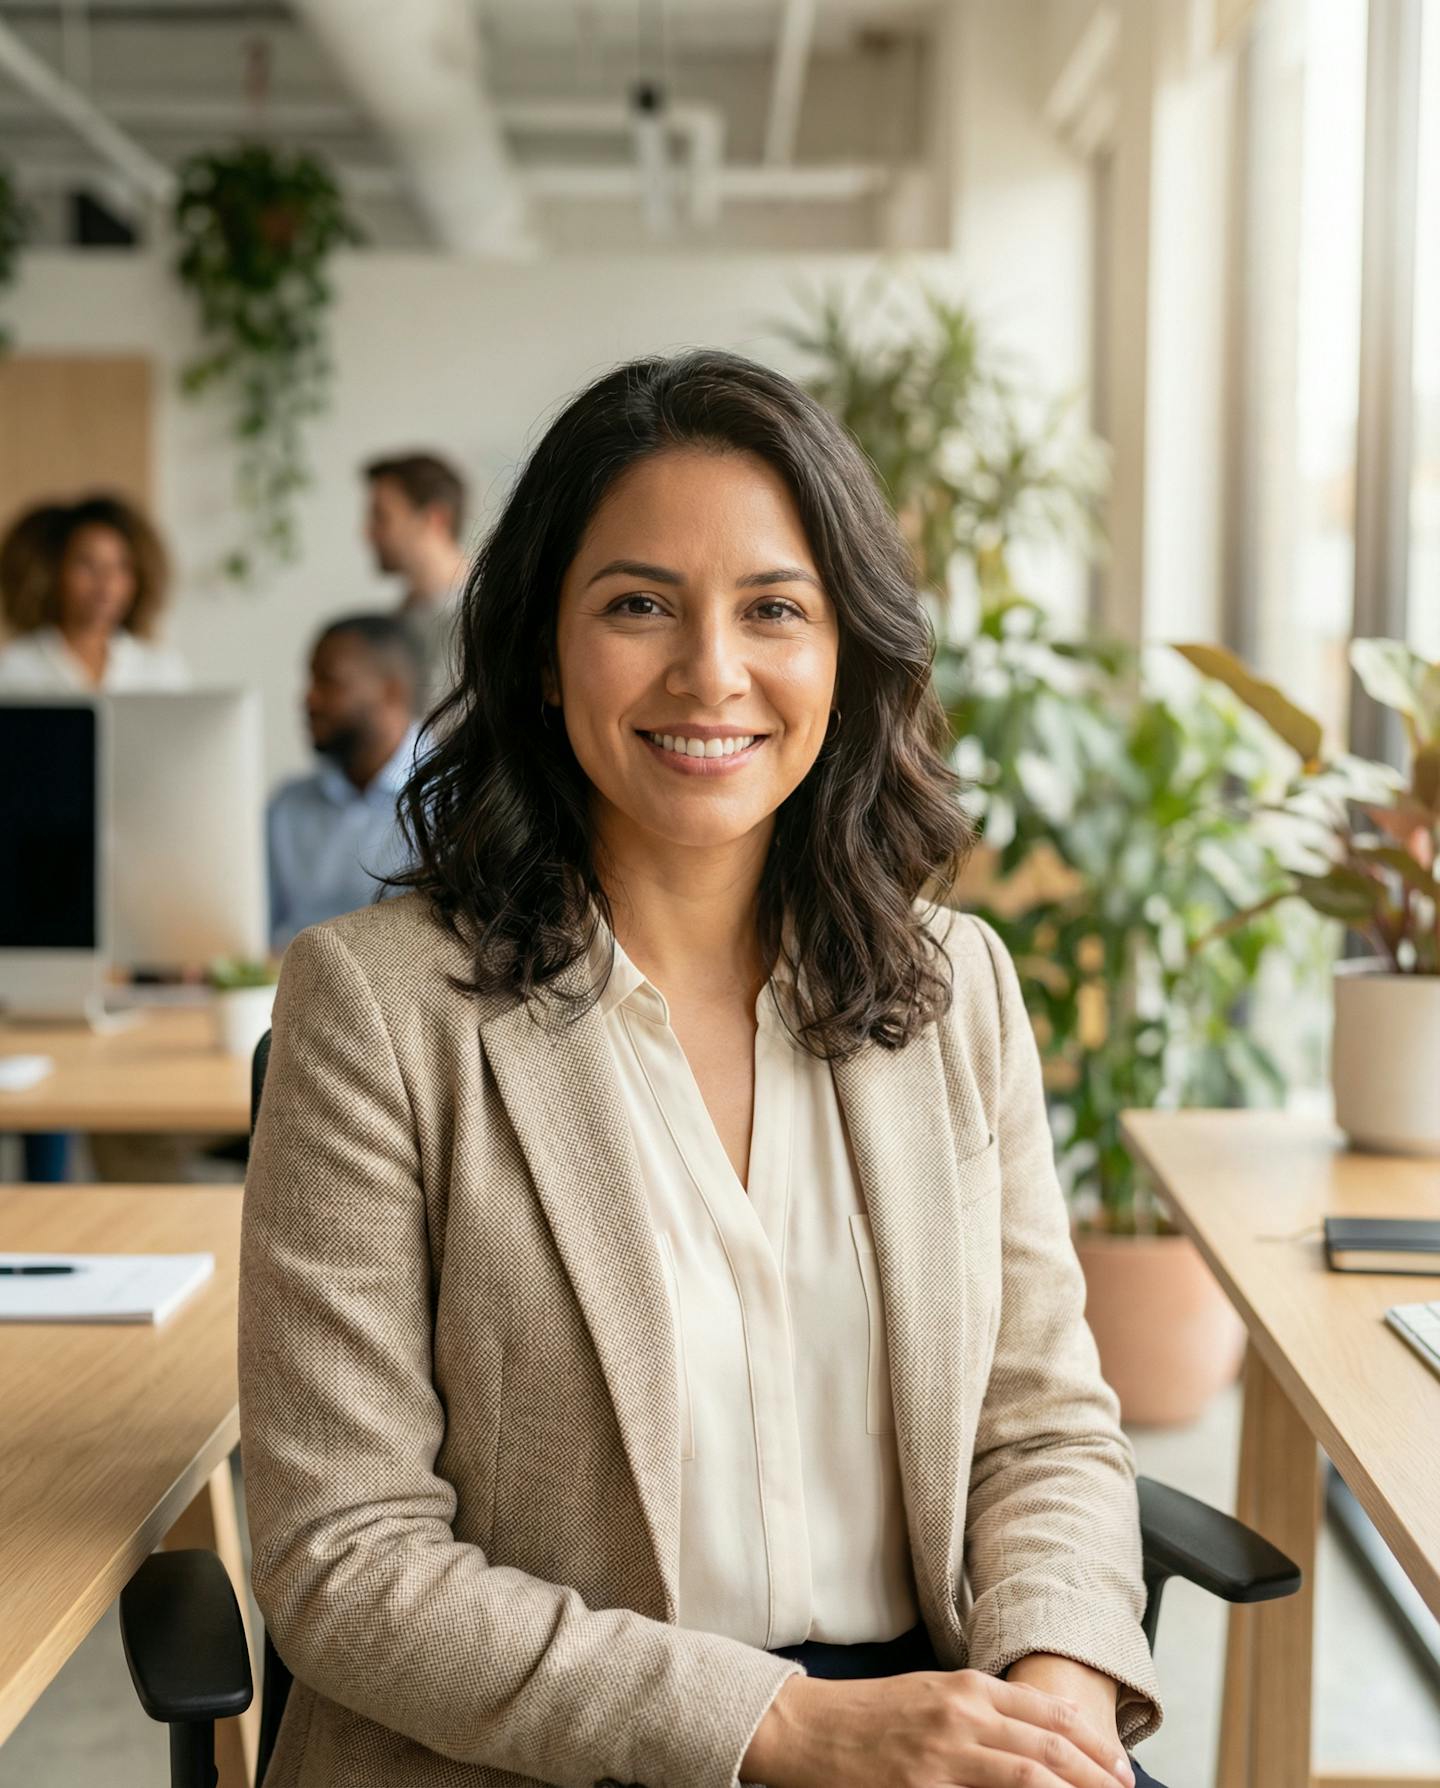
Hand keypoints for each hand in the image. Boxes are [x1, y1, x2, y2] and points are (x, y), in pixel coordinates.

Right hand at [742, 1668, 1136, 1787]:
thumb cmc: (870, 1714)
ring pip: (1027, 1776)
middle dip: (1095, 1773)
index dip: (1091, 1741)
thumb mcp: (933, 1695)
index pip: (1047, 1712)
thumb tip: (1038, 1735)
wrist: (807, 1728)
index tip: (1118, 1765)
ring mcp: (943, 1756)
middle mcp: (962, 1715)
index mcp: (967, 1688)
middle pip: (1048, 1746)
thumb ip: (983, 1711)